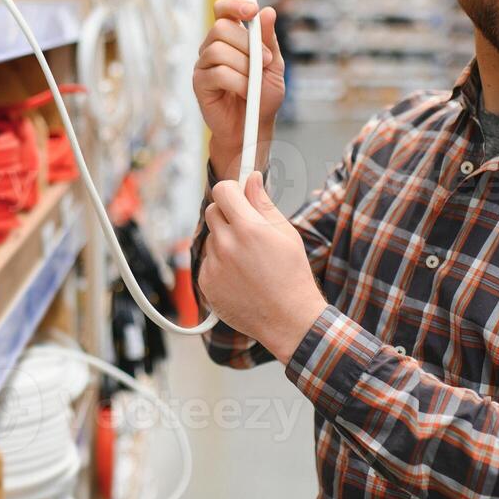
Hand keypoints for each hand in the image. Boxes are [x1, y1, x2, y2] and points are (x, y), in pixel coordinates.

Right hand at [193, 0, 284, 180]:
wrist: (253, 129)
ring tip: (254, 83)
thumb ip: (269, 40)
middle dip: (247, 43)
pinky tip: (244, 92)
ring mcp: (203, 65)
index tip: (252, 10)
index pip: (223, 9)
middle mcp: (212, 47)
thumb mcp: (273, 66)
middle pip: (220, 27)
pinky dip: (237, 82)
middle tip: (266, 61)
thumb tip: (268, 11)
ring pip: (218, 50)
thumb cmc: (262, 98)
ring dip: (243, 65)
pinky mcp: (199, 84)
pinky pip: (217, 73)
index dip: (234, 4)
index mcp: (230, 38)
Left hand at [198, 172, 324, 362]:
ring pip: (211, 238)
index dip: (231, 190)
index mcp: (249, 228)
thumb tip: (251, 178)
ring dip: (224, 242)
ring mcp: (214, 265)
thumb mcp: (285, 234)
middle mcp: (226, 245)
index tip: (237, 195)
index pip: (222, 190)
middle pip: (212, 211)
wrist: (288, 319)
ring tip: (248, 261)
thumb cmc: (292, 276)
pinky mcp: (206, 283)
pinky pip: (207, 261)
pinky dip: (219, 264)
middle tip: (246, 229)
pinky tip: (240, 276)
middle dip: (227, 214)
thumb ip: (263, 203)